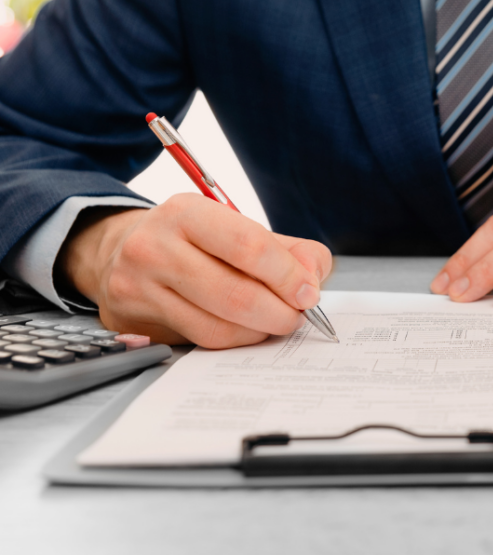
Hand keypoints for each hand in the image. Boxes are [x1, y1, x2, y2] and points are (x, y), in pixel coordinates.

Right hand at [57, 193, 332, 347]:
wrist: (119, 250)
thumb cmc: (192, 239)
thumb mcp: (236, 226)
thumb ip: (287, 249)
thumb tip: (312, 279)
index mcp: (185, 212)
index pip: (248, 246)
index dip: (287, 275)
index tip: (308, 293)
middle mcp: (153, 247)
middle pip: (234, 294)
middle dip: (279, 312)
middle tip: (297, 316)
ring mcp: (137, 287)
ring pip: (216, 327)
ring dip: (259, 331)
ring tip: (275, 323)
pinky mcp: (131, 322)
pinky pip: (198, 342)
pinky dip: (234, 340)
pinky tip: (246, 329)